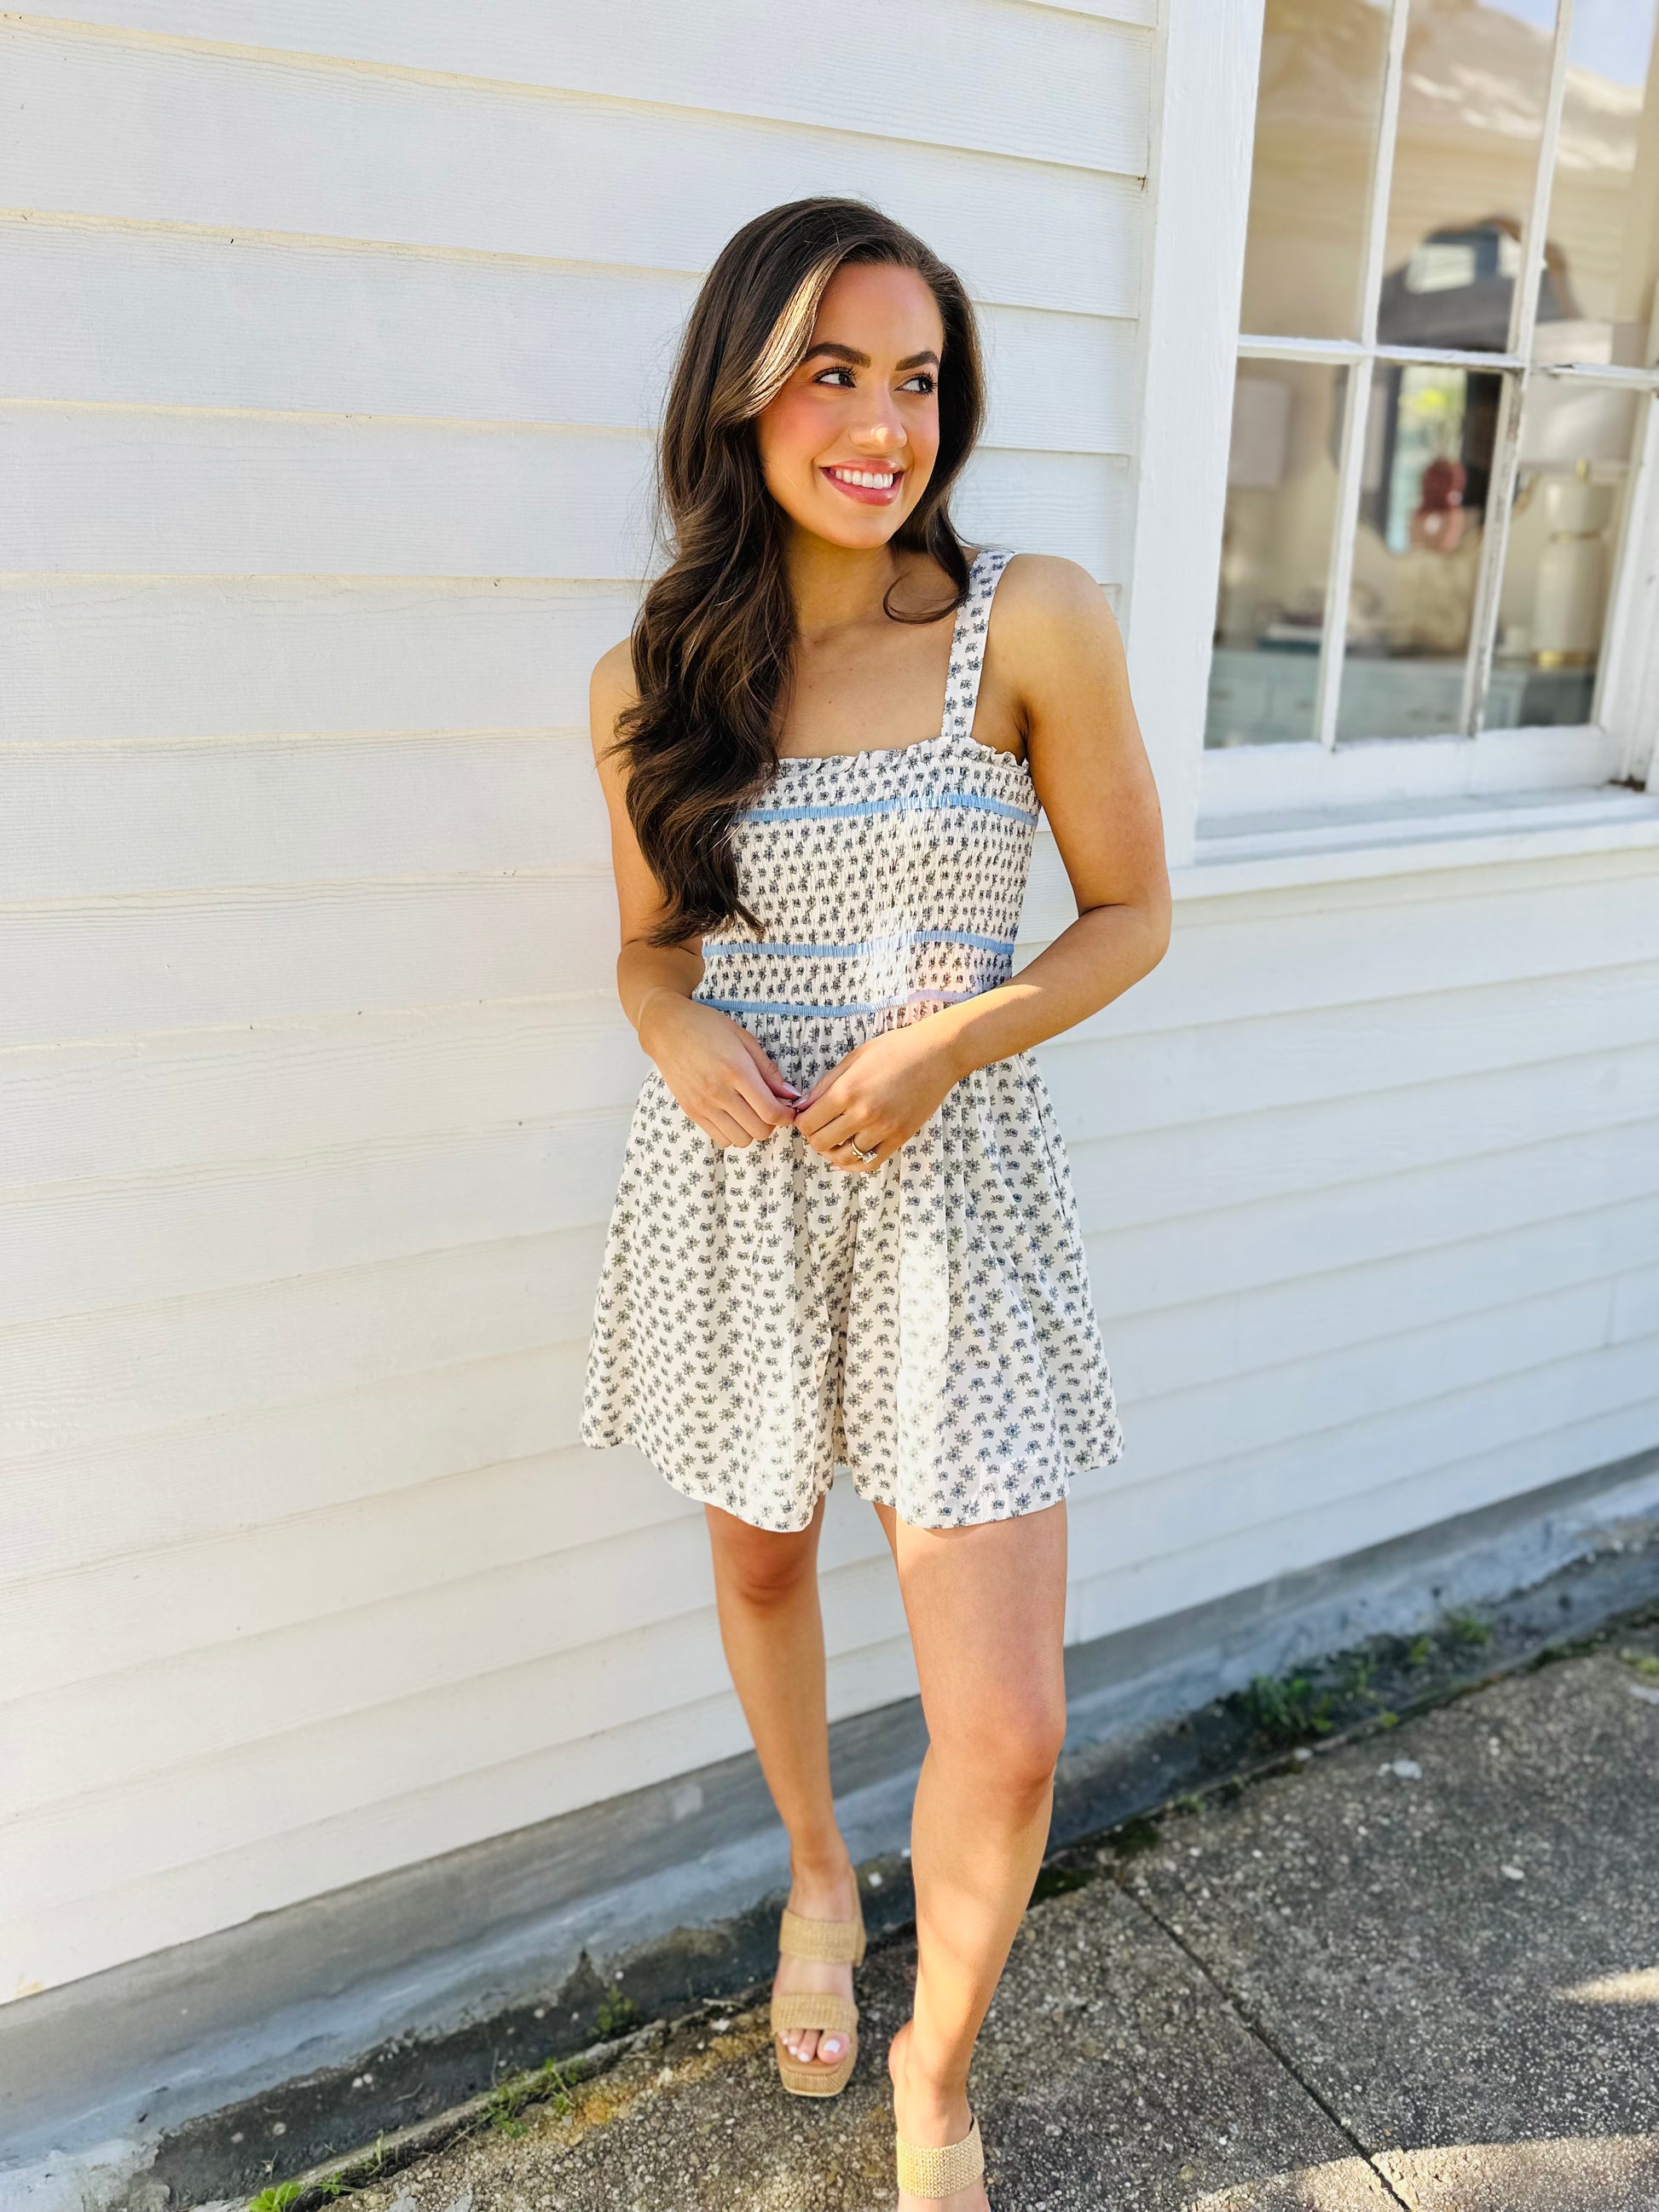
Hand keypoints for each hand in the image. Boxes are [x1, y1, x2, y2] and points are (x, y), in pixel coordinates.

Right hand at [640, 992, 801, 1148]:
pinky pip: (721, 1139)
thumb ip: (768, 1070)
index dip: (786, 1116)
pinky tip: (733, 1115)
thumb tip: (790, 1094)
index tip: (789, 1110)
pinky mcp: (691, 1112)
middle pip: (759, 1131)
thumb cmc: (708, 1028)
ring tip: (750, 1111)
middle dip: (772, 1123)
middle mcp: (719, 1092)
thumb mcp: (744, 1040)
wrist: (667, 1029)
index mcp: (736, 1071)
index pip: (770, 1112)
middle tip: (770, 1107)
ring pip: (741, 1140)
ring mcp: (703, 1105)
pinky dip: (733, 1132)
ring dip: (751, 1130)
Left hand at [790, 1018, 961, 1171]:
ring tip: (833, 1142)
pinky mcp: (900, 1138)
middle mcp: (863, 1114)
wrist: (937, 1054)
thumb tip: (803, 1106)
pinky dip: (855, 1164)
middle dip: (813, 1137)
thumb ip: (826, 1085)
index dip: (801, 1122)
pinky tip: (849, 1155)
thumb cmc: (895, 1049)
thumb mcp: (854, 1058)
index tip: (804, 1117)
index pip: (808, 1122)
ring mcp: (883, 1129)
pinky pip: (871, 1162)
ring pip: (844, 1157)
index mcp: (847, 1091)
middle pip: (821, 1143)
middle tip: (817, 1128)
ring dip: (832, 1152)